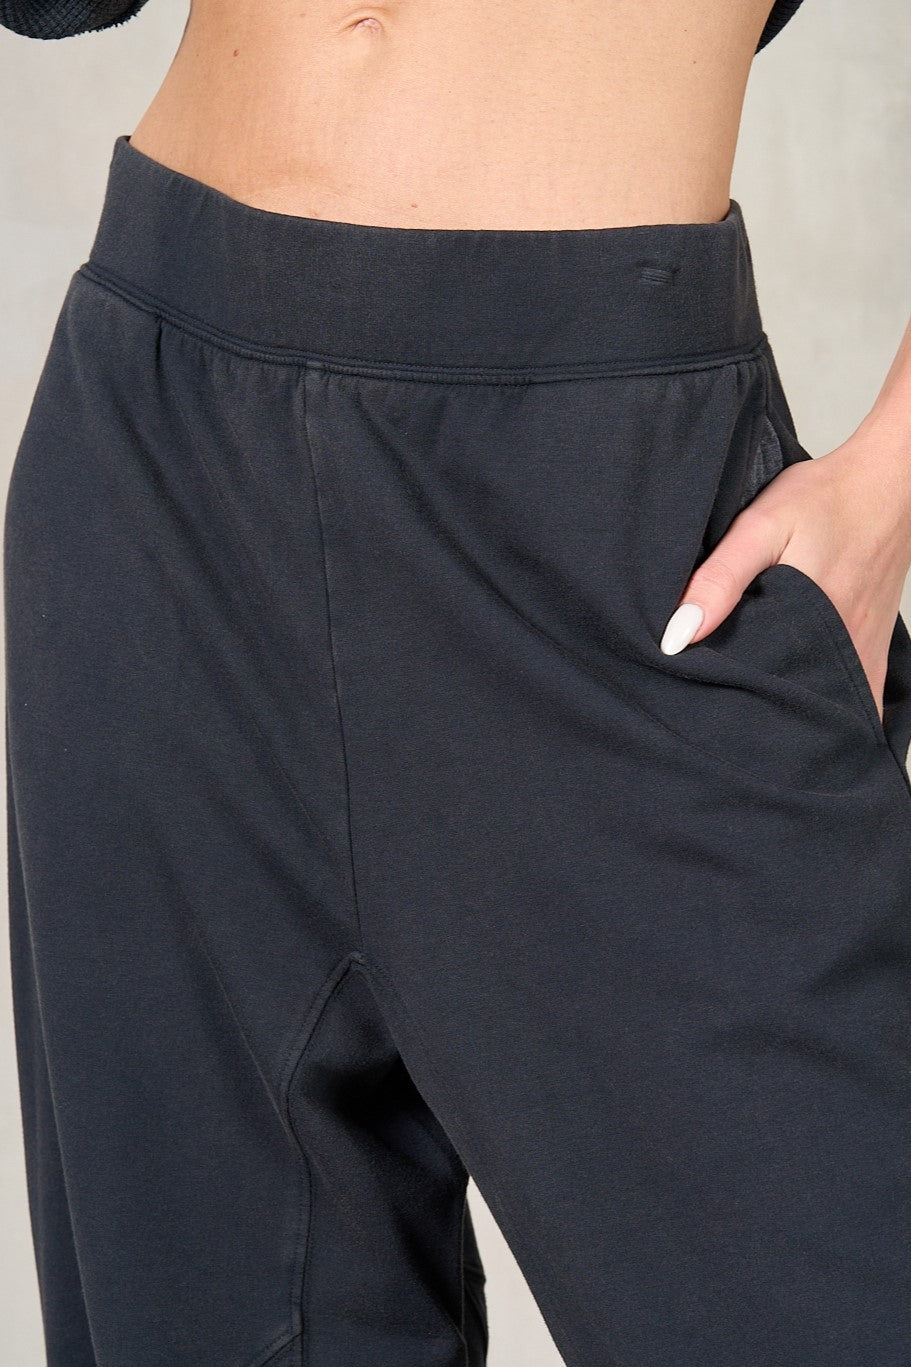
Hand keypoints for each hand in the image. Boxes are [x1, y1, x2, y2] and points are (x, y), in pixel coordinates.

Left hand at [659, 433, 910, 722]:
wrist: (890, 479)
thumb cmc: (827, 497)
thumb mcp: (762, 527)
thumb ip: (720, 579)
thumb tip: (678, 635)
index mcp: (813, 626)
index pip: (767, 693)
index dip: (735, 708)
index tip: (706, 714)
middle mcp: (846, 647)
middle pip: (798, 706)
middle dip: (763, 718)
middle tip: (726, 719)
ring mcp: (866, 649)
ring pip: (831, 703)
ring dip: (799, 711)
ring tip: (761, 712)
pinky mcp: (877, 644)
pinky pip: (859, 691)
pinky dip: (835, 702)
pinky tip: (806, 701)